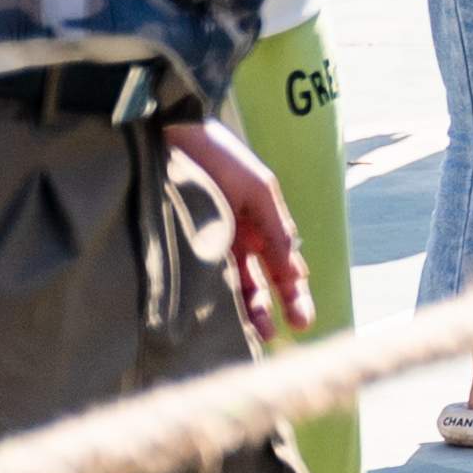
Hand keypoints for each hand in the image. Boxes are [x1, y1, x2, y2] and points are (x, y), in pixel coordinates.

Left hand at [175, 119, 309, 343]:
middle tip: (269, 338)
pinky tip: (211, 317)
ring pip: (227, 286)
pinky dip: (207, 297)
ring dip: (240, 311)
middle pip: (255, 283)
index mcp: (260, 224)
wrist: (170, 134)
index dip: (293, 295)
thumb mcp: (259, 190)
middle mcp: (235, 239)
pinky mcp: (178, 243)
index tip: (302, 322)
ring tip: (246, 336)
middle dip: (265, 310)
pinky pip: (197, 276)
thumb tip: (296, 269)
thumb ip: (277, 229)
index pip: (282, 267)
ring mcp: (207, 243)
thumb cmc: (219, 156)